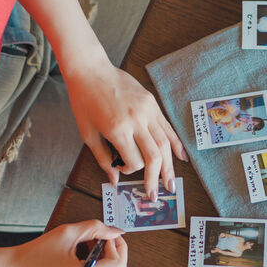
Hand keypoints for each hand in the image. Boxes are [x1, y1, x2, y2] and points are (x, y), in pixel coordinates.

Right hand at [6, 220, 126, 266]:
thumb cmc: (35, 254)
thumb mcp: (66, 233)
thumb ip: (94, 228)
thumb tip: (115, 231)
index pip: (117, 266)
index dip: (118, 247)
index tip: (109, 234)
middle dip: (114, 252)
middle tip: (102, 236)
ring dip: (106, 259)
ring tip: (89, 244)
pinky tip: (83, 255)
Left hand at [65, 58, 186, 197]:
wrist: (91, 71)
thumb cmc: (85, 102)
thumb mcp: (88, 134)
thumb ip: (103, 158)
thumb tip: (114, 179)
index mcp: (118, 130)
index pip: (134, 161)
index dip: (129, 170)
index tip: (122, 168)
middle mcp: (136, 121)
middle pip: (154, 156)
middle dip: (156, 178)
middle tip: (157, 195)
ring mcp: (147, 111)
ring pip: (165, 144)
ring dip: (170, 167)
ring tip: (171, 184)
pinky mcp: (152, 104)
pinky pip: (167, 127)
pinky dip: (176, 143)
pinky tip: (182, 157)